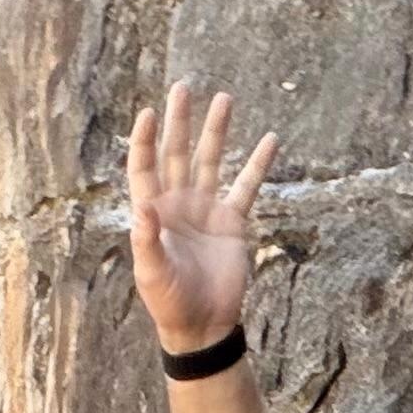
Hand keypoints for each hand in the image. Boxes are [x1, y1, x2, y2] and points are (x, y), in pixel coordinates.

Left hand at [128, 81, 277, 358]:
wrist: (203, 325)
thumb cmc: (169, 302)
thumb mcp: (151, 273)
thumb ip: (146, 239)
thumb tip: (142, 207)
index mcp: (153, 213)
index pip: (145, 167)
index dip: (145, 140)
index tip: (149, 112)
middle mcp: (178, 204)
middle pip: (177, 153)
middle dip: (180, 121)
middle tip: (184, 87)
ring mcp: (206, 210)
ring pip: (211, 161)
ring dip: (217, 131)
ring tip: (225, 99)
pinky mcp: (232, 222)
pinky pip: (247, 186)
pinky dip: (259, 164)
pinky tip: (270, 139)